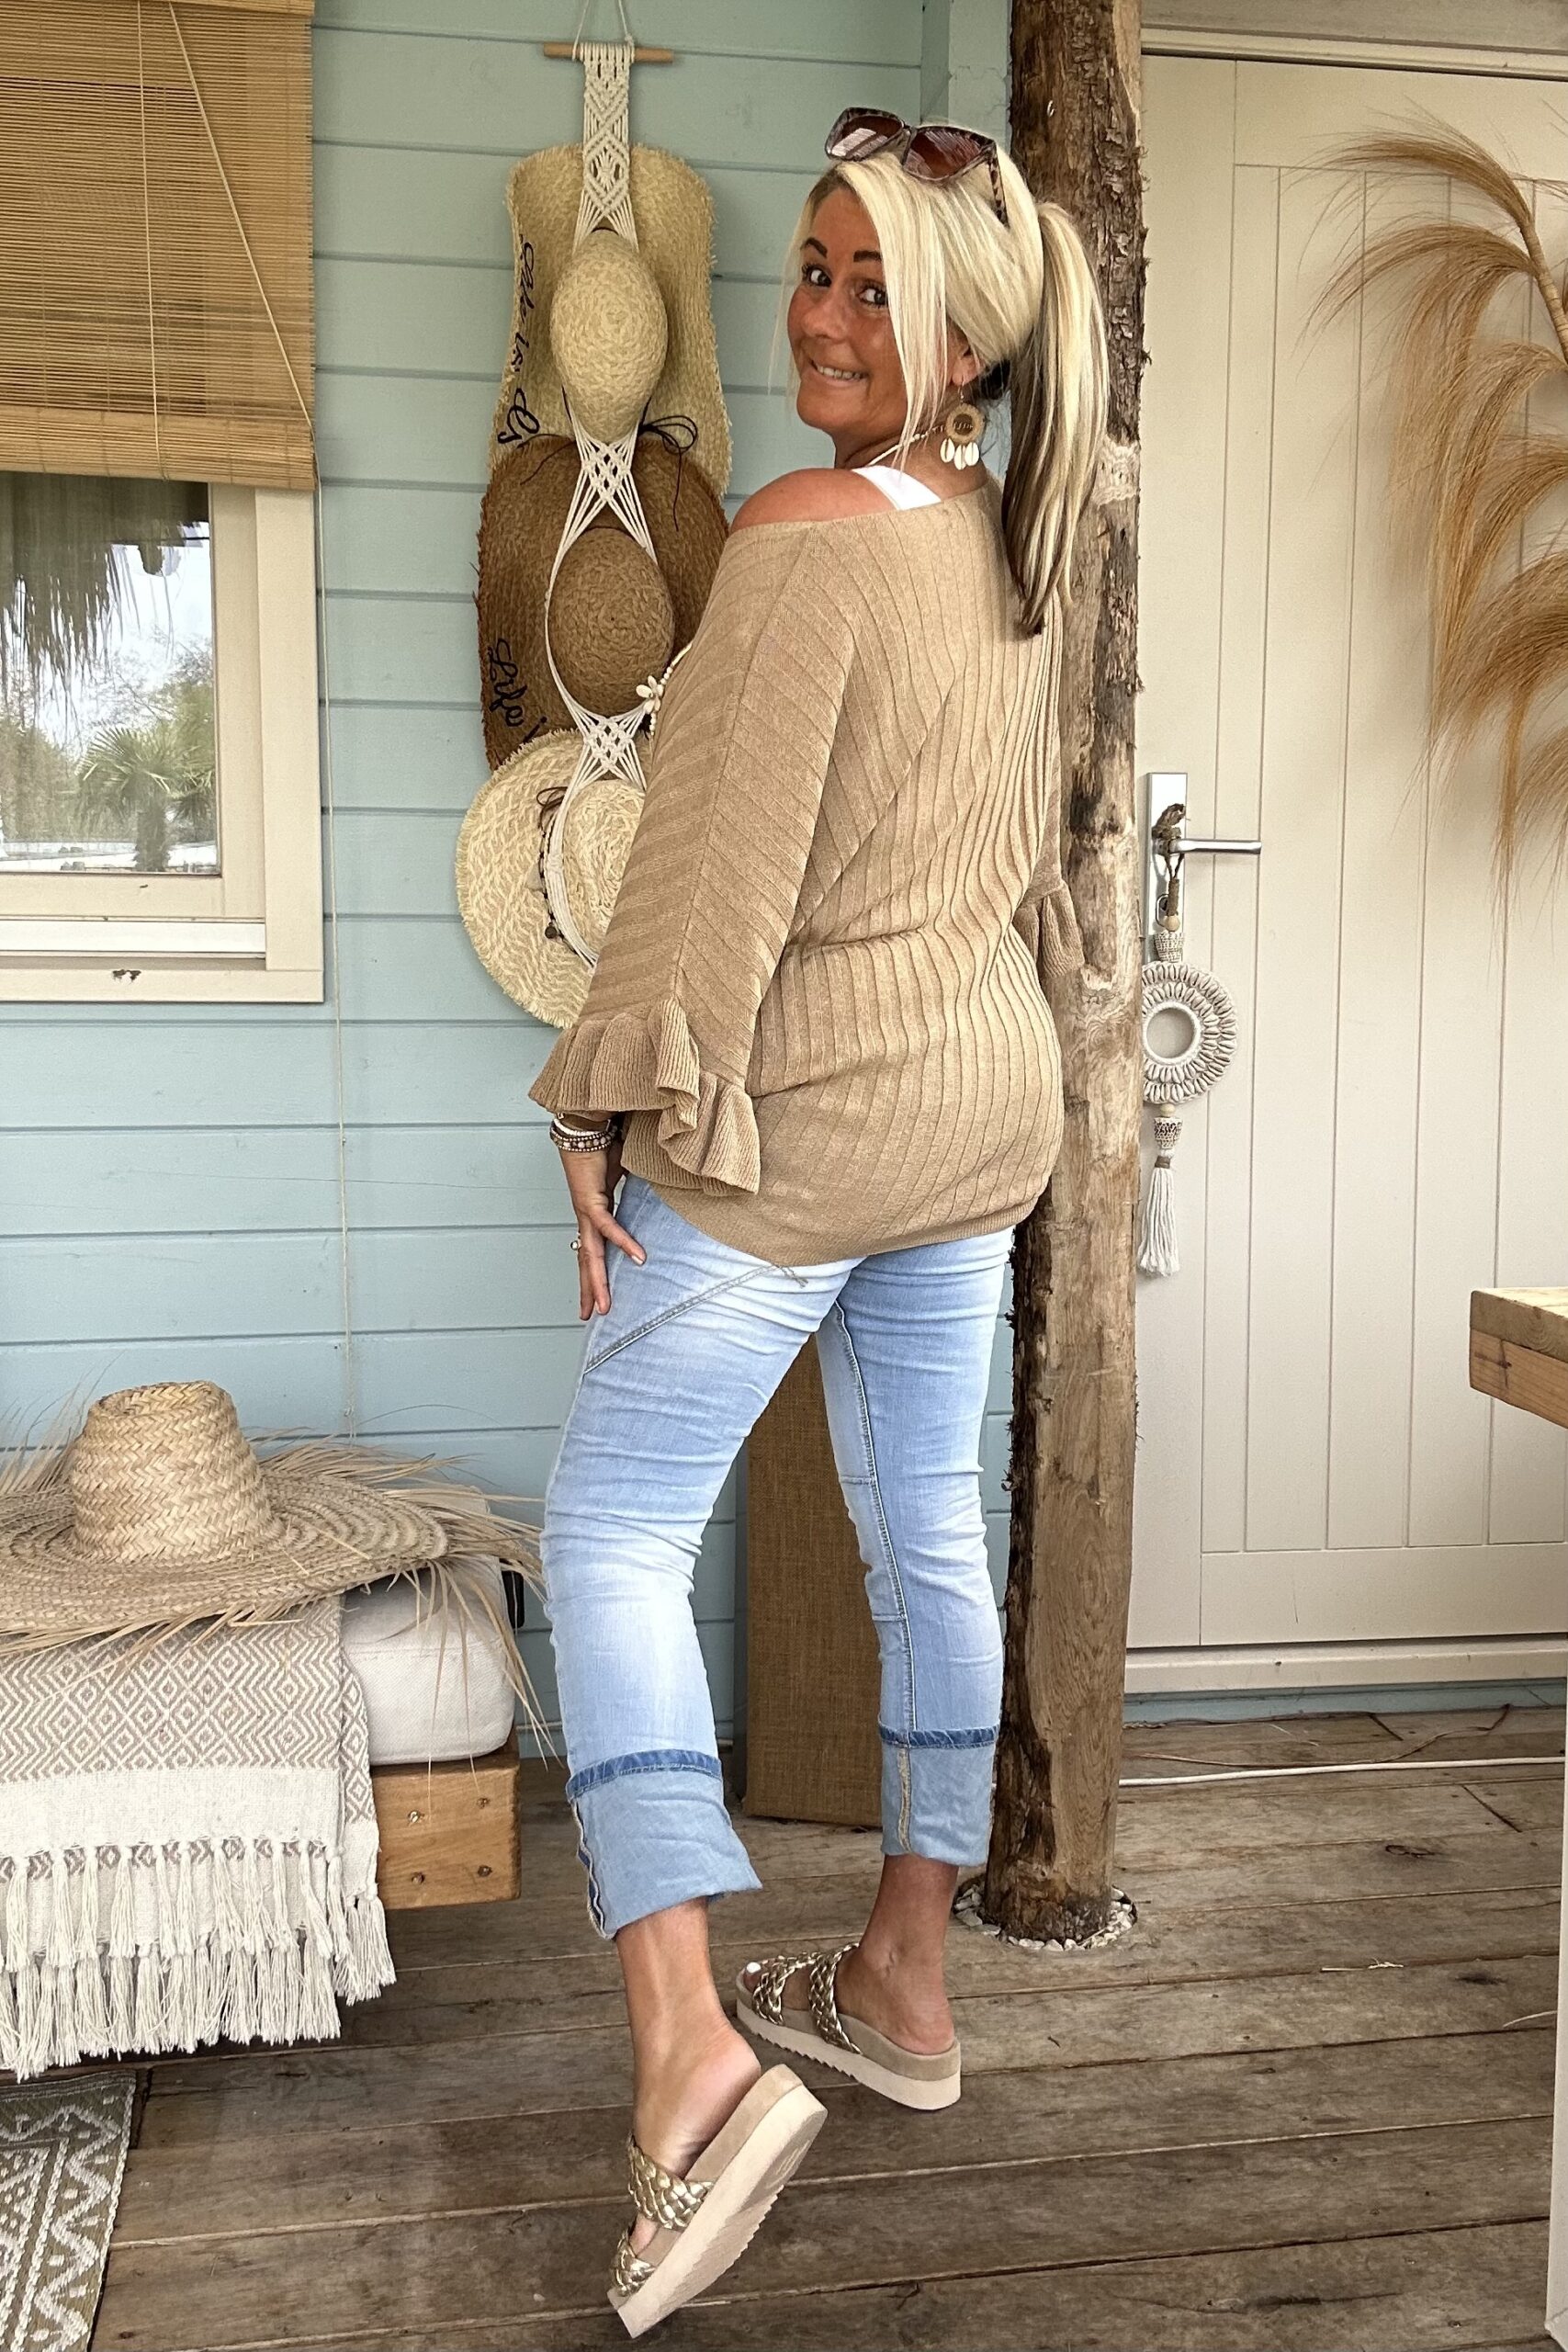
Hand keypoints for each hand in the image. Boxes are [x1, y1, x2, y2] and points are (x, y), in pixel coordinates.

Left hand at [558, 1130, 646, 1318]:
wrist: (585, 1122)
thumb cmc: (605, 1140)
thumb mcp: (628, 1170)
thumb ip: (641, 1185)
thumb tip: (663, 1187)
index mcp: (595, 1211)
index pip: (594, 1249)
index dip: (596, 1272)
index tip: (598, 1293)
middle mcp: (587, 1216)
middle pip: (588, 1260)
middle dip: (590, 1289)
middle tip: (591, 1315)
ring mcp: (586, 1210)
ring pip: (591, 1254)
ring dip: (597, 1282)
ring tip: (603, 1306)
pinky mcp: (590, 1199)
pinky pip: (609, 1226)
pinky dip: (623, 1242)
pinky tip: (637, 1258)